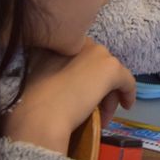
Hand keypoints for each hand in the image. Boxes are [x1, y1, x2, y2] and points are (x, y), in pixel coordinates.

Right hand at [4, 38, 136, 153]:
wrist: (39, 117)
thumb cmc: (31, 105)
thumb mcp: (36, 79)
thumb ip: (51, 72)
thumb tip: (67, 85)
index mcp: (57, 44)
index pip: (78, 59)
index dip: (81, 79)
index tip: (77, 97)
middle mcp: (79, 42)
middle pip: (96, 66)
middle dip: (95, 88)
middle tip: (91, 110)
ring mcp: (96, 53)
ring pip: (109, 75)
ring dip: (107, 96)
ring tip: (100, 118)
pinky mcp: (110, 68)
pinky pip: (127, 81)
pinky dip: (128, 93)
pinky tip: (126, 105)